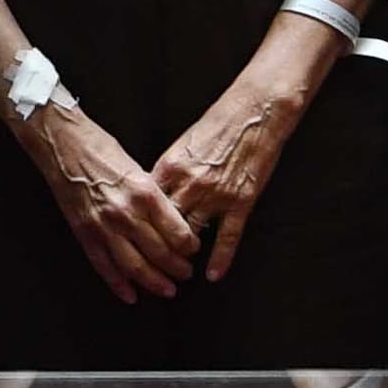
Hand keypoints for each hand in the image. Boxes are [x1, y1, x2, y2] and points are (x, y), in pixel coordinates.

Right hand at [29, 99, 201, 300]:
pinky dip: (119, 285)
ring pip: (136, 267)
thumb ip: (154, 198)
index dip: (190, 247)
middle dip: (178, 269)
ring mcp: (104, 226)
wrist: (63, 144)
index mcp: (145, 193)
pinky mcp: (85, 233)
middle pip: (161, 254)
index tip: (193, 250)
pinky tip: (130, 295)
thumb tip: (170, 222)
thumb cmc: (100, 149)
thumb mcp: (138, 169)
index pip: (178, 233)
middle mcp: (127, 213)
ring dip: (155, 283)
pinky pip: (105, 267)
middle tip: (185, 274)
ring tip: (167, 289)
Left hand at [149, 78, 306, 283]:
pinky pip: (228, 236)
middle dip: (156, 248)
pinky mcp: (241, 201)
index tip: (133, 242)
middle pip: (164, 224)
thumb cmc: (218, 124)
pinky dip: (220, 259)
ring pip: (192, 234)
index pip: (146, 205)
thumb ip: (167, 171)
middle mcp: (189, 183)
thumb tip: (152, 193)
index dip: (138, 226)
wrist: (254, 112)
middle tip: (151, 268)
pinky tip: (213, 275)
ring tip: (177, 274)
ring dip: (183, 256)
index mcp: (169, 167)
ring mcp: (215, 194)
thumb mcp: (183, 145)